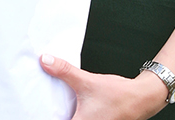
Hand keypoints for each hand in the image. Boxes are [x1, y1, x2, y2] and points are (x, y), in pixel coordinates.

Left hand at [39, 55, 168, 119]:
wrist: (142, 98)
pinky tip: (68, 105)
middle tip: (41, 104)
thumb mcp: (87, 81)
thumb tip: (46, 61)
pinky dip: (72, 112)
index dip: (44, 115)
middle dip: (53, 112)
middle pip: (61, 119)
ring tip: (53, 104)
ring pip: (71, 119)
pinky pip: (78, 118)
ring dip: (63, 112)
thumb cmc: (120, 95)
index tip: (32, 111)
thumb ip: (64, 71)